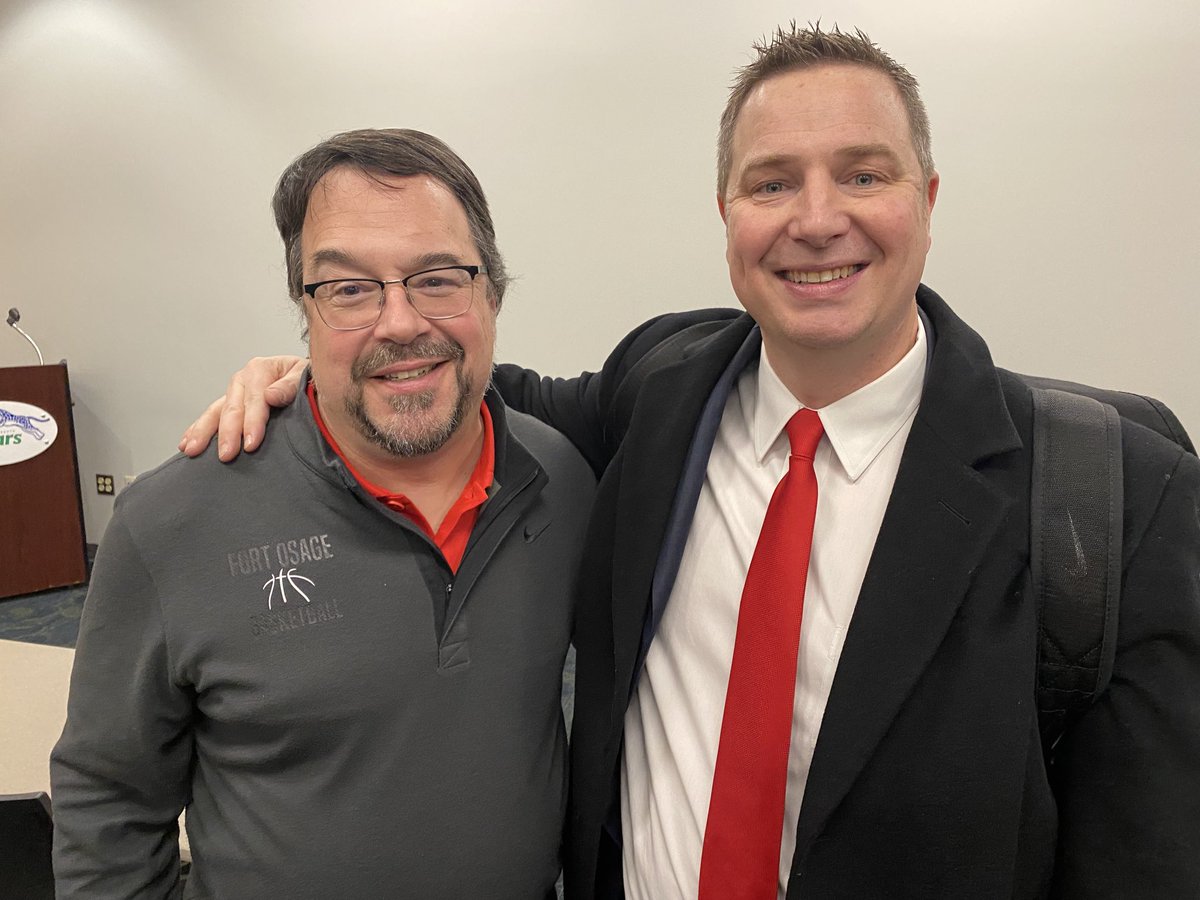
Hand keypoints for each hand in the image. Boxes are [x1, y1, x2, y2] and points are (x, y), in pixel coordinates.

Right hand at [178, 356, 306, 460]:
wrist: (310, 380)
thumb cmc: (310, 379)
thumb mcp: (306, 375)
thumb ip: (290, 385)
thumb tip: (270, 396)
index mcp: (261, 369)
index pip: (255, 399)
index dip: (252, 422)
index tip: (251, 445)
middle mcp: (243, 379)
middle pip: (232, 407)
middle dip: (228, 433)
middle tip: (227, 455)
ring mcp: (234, 393)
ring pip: (215, 412)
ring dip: (203, 432)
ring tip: (193, 450)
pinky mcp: (230, 405)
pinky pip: (211, 417)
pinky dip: (198, 430)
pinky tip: (187, 444)